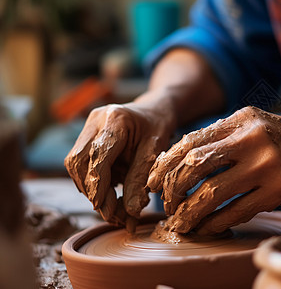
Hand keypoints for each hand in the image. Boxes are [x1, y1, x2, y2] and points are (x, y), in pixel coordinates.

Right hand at [65, 102, 173, 229]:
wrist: (155, 111)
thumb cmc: (159, 128)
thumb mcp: (156, 152)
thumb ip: (140, 179)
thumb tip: (131, 212)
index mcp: (115, 119)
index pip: (98, 156)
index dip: (99, 186)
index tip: (107, 210)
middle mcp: (95, 120)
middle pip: (79, 162)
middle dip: (93, 191)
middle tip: (112, 215)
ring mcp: (87, 126)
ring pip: (76, 165)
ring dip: (91, 189)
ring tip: (114, 206)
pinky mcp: (85, 135)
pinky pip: (80, 164)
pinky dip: (93, 181)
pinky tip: (109, 190)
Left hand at [146, 106, 280, 234]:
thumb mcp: (253, 123)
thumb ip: (221, 136)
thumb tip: (180, 160)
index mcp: (240, 119)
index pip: (190, 141)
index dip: (165, 164)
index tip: (153, 182)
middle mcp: (250, 139)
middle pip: (195, 166)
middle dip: (173, 189)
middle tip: (167, 204)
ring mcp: (266, 166)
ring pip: (213, 193)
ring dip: (190, 212)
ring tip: (181, 223)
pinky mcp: (279, 191)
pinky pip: (237, 211)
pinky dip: (216, 223)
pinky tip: (207, 228)